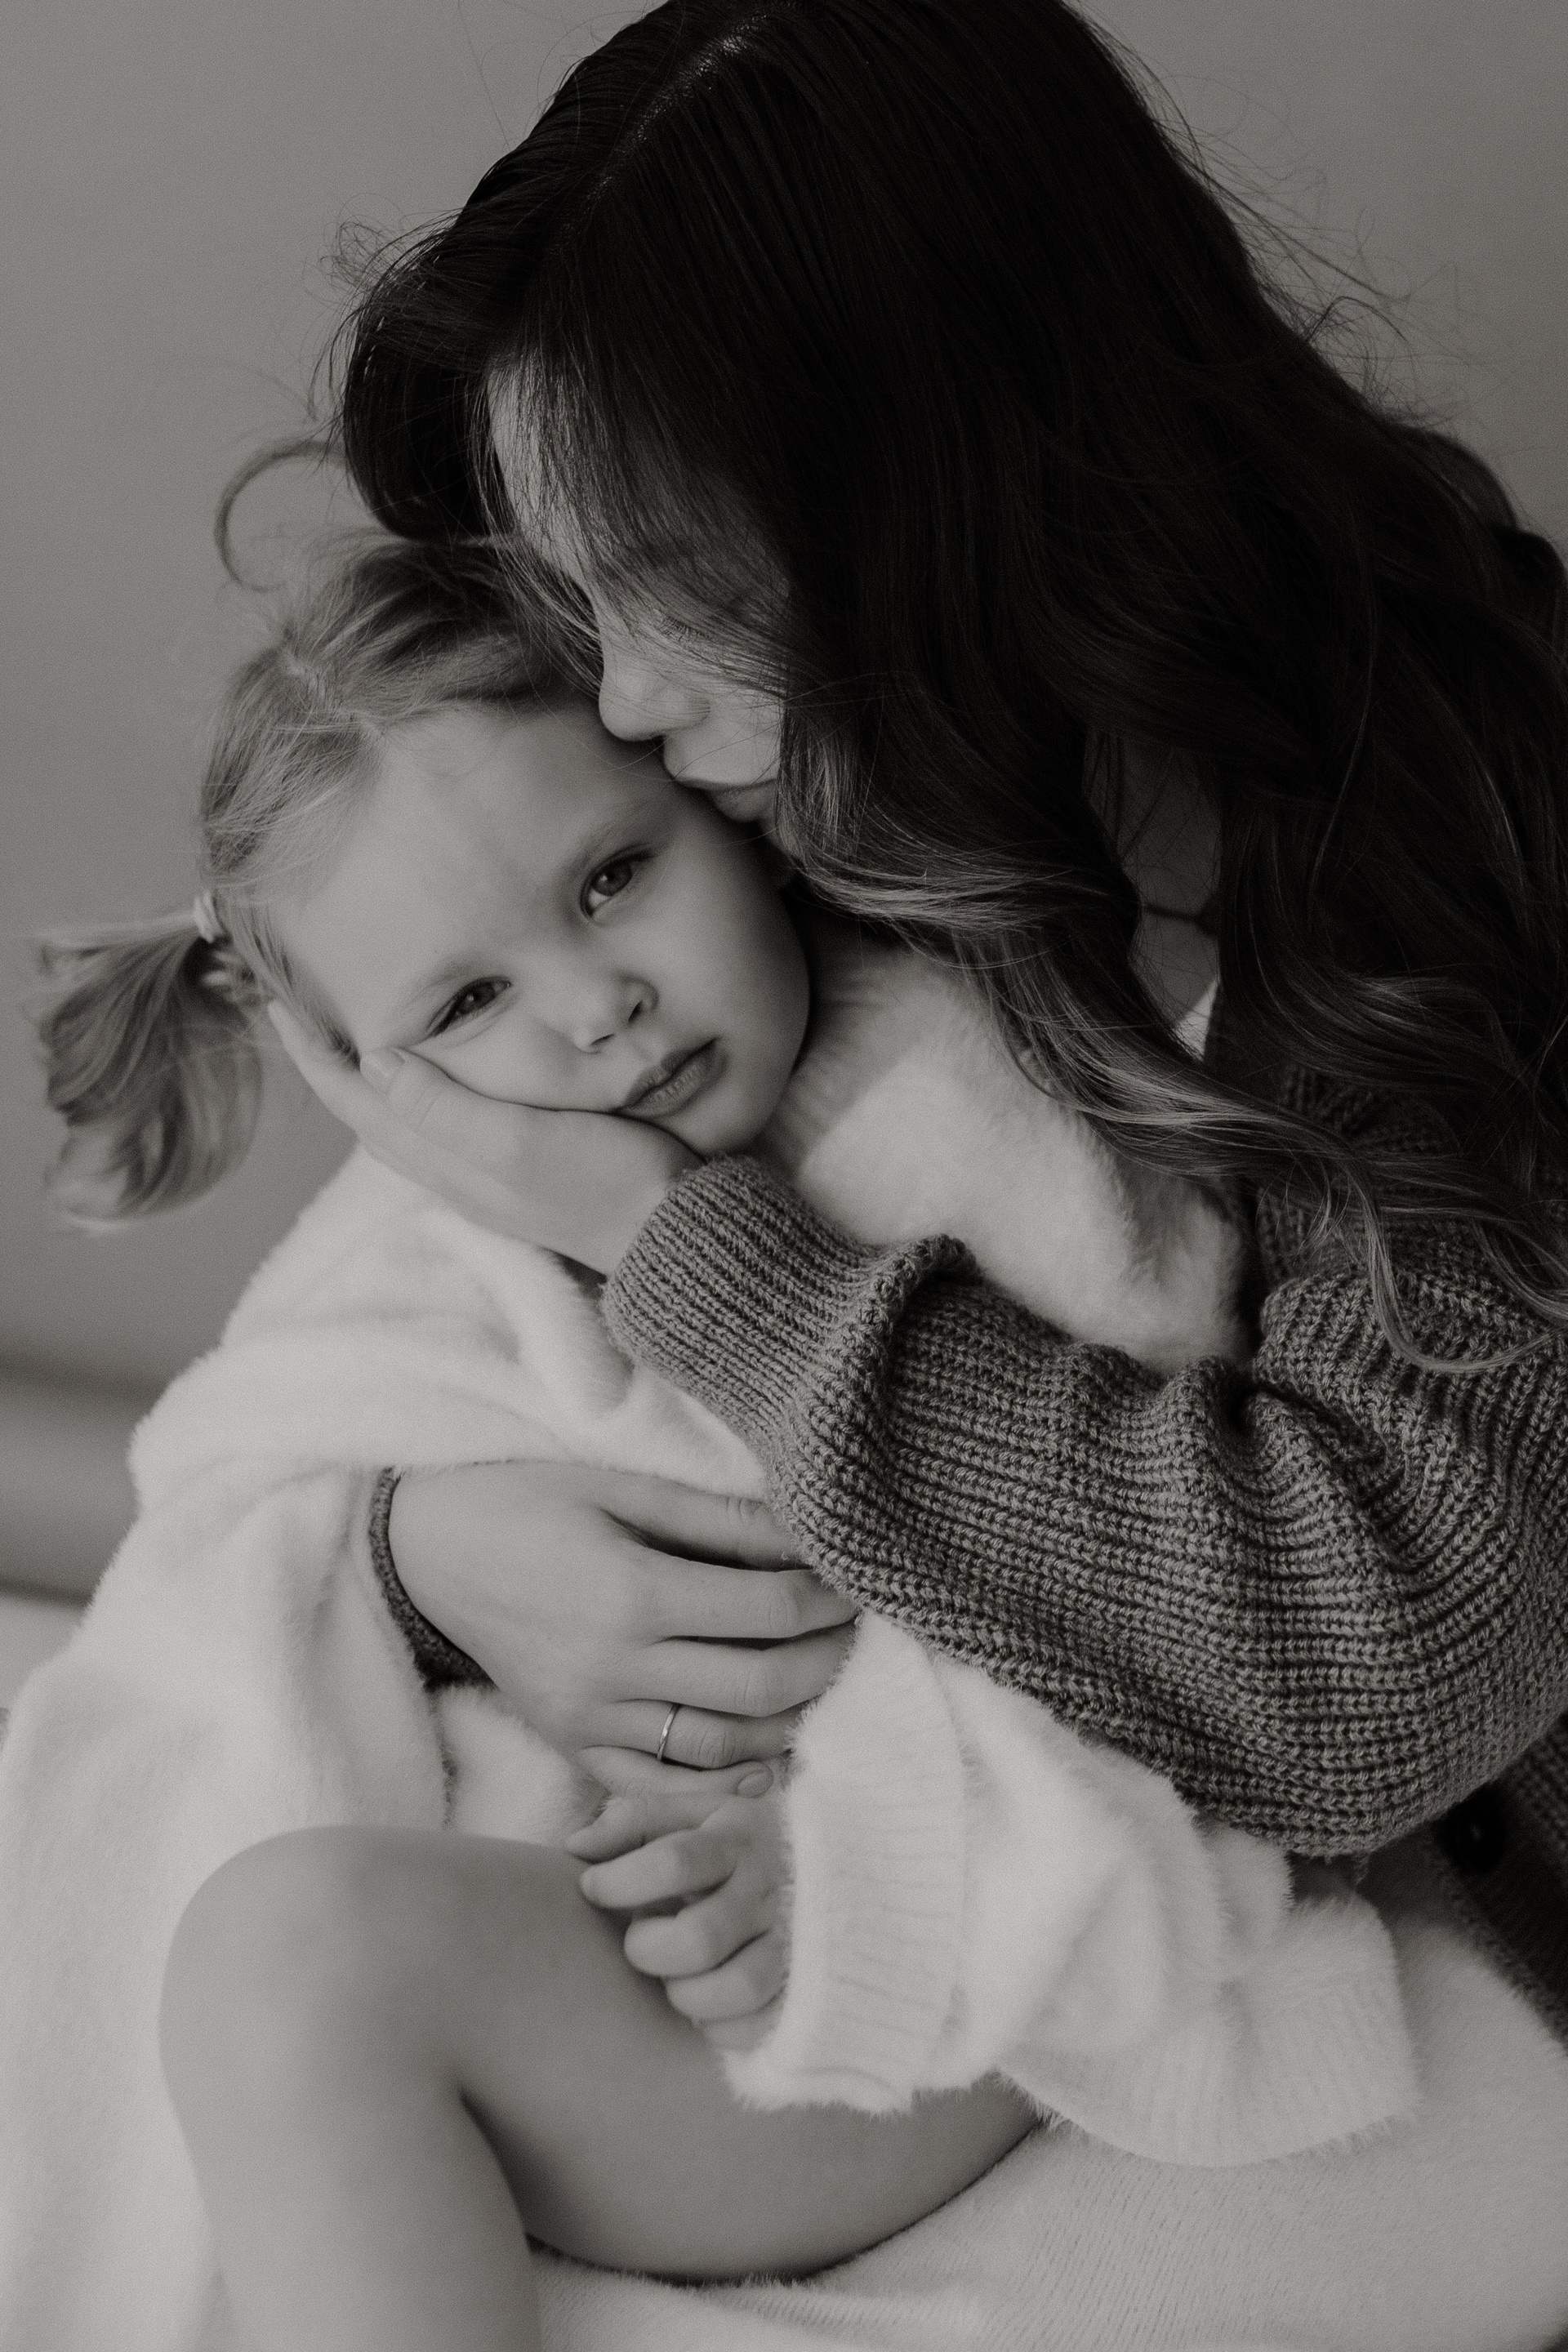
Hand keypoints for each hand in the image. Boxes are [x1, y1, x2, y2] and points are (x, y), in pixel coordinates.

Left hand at [268, 1003, 695, 1272]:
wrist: (673, 1235)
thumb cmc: (609, 1183)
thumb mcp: (523, 1142)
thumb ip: (446, 1109)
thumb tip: (372, 1062)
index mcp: (447, 1159)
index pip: (356, 1101)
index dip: (315, 1054)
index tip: (282, 1002)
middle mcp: (455, 1173)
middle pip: (367, 1115)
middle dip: (329, 1064)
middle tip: (302, 1010)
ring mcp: (486, 1178)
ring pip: (401, 1127)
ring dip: (365, 1083)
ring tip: (348, 1039)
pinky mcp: (519, 1175)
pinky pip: (439, 1133)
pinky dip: (413, 1099)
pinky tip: (430, 1082)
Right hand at [390, 1462, 856, 1785]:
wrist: (427, 1553)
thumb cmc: (527, 1503)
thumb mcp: (623, 1489)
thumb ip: (719, 1520)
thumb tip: (808, 1536)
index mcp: (633, 1593)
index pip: (769, 1610)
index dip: (827, 1598)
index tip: (854, 1582)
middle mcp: (615, 1669)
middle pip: (760, 1685)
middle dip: (824, 1660)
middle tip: (855, 1633)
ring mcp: (592, 1719)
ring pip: (721, 1747)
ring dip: (788, 1723)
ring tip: (821, 1685)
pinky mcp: (574, 1745)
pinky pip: (661, 1786)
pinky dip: (721, 1784)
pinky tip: (766, 1760)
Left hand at [570, 1778, 790, 2049]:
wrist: (837, 1860)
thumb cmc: (739, 1842)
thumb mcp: (695, 1812)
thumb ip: (636, 1820)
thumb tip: (575, 1847)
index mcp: (737, 1840)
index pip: (673, 1862)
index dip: (618, 1882)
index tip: (592, 1888)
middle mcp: (769, 1890)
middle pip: (698, 1938)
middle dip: (649, 1948)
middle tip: (640, 1938)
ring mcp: (794, 1941)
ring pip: (737, 1987)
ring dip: (686, 1992)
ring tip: (675, 1974)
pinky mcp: (806, 1985)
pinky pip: (759, 2025)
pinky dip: (719, 2025)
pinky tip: (706, 2001)